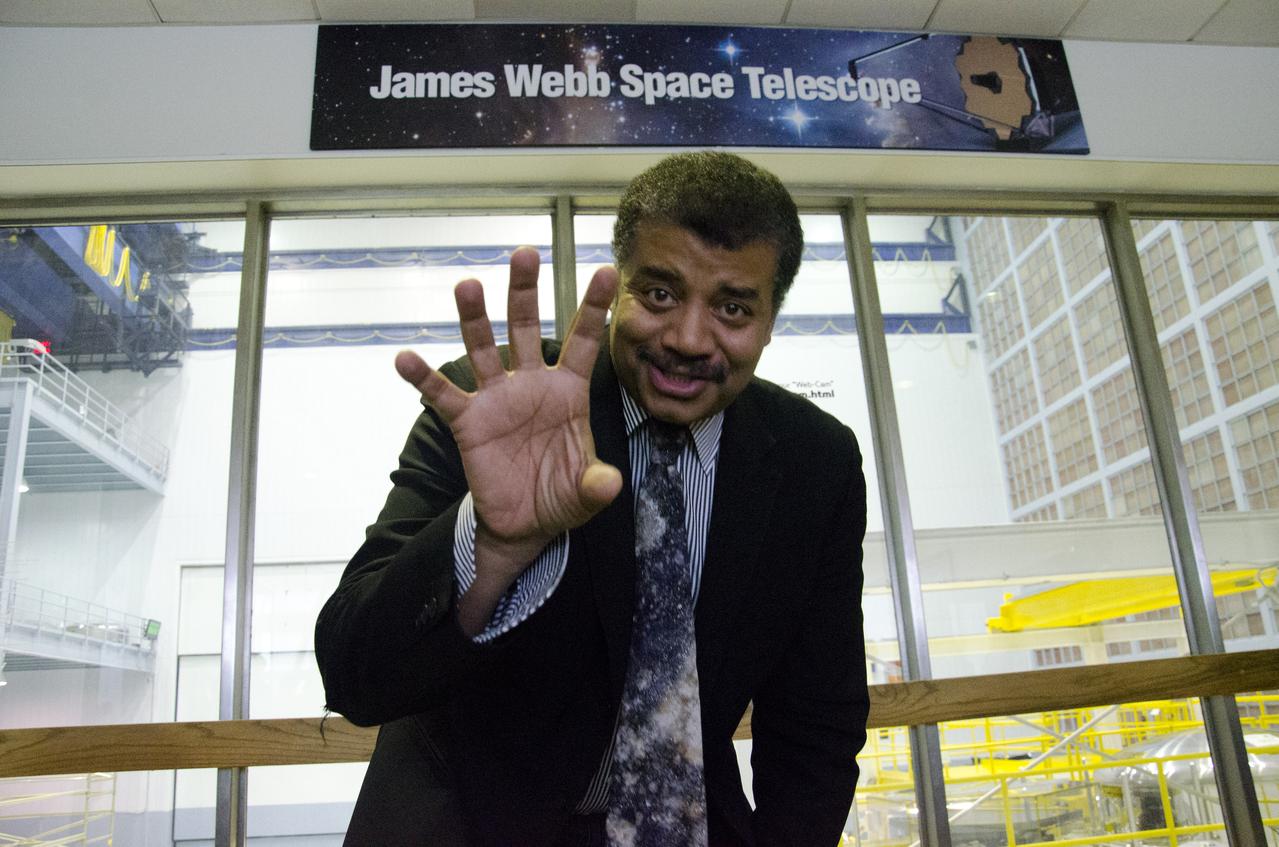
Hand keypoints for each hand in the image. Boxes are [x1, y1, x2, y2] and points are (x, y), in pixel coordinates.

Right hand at [394, 247, 623, 633]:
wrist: (526, 523)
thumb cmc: (561, 495)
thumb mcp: (587, 493)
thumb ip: (597, 485)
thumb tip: (607, 484)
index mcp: (568, 391)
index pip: (582, 342)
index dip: (592, 308)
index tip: (606, 271)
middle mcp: (531, 384)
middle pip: (526, 328)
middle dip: (524, 291)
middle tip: (524, 253)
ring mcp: (497, 399)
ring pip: (483, 349)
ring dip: (474, 319)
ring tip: (467, 285)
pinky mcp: (469, 422)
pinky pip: (443, 396)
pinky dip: (423, 378)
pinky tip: (405, 357)